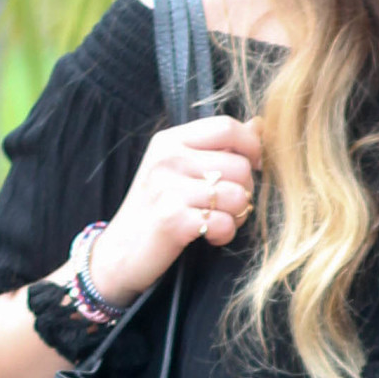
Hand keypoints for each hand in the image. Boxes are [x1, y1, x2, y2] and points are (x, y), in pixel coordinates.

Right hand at [84, 116, 263, 306]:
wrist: (119, 253)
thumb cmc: (156, 209)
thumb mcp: (180, 169)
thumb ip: (218, 146)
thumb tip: (259, 125)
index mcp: (170, 140)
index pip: (226, 126)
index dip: (252, 146)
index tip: (254, 166)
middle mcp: (168, 159)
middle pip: (239, 165)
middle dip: (246, 190)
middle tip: (229, 206)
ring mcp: (168, 189)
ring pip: (237, 195)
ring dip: (237, 215)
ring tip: (218, 220)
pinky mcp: (172, 220)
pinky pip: (224, 223)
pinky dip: (224, 234)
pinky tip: (209, 236)